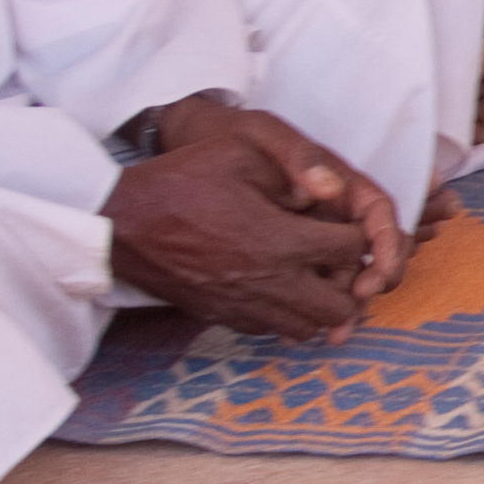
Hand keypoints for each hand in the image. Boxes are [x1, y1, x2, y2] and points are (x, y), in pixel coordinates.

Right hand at [107, 95, 407, 339]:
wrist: (121, 224)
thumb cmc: (180, 180)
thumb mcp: (238, 152)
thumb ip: (294, 168)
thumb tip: (332, 191)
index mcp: (280, 240)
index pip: (353, 248)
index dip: (361, 233)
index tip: (349, 222)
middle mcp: (271, 281)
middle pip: (342, 305)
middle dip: (353, 283)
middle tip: (342, 261)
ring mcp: (247, 305)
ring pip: (311, 328)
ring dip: (324, 305)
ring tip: (318, 278)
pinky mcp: (225, 317)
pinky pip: (274, 331)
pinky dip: (289, 315)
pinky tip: (283, 289)